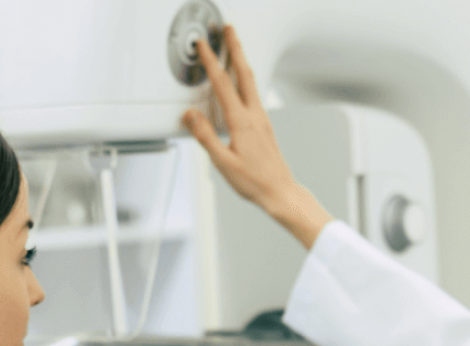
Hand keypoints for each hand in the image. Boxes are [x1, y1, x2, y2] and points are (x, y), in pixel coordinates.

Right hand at [181, 25, 331, 248]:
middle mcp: (254, 115)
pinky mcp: (263, 124)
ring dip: (241, 60)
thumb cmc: (254, 181)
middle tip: (229, 30)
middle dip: (236, 48)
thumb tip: (189, 115)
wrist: (280, 191)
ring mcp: (261, 118)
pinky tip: (240, 81)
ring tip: (234, 47)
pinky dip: (244, 78)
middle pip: (243, 73)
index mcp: (242, 122)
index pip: (223, 85)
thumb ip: (205, 136)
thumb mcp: (222, 162)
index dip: (212, 63)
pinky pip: (252, 93)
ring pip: (250, 81)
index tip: (204, 46)